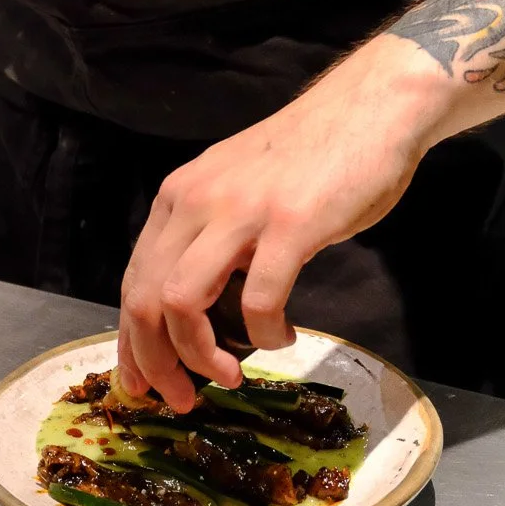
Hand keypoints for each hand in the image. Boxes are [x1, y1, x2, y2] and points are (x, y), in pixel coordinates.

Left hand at [118, 37, 454, 409]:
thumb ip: (212, 237)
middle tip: (184, 399)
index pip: (134, 281)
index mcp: (179, 196)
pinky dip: (266, 333)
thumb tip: (196, 311)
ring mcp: (241, 211)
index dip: (132, 343)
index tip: (143, 385)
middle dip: (156, 364)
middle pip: (145, 299)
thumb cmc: (313, 156)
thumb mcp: (239, 189)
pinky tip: (284, 336)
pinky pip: (258, 300)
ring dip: (200, 356)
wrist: (372, 106)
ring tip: (231, 375)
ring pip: (181, 303)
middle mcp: (196, 200)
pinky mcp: (290, 224)